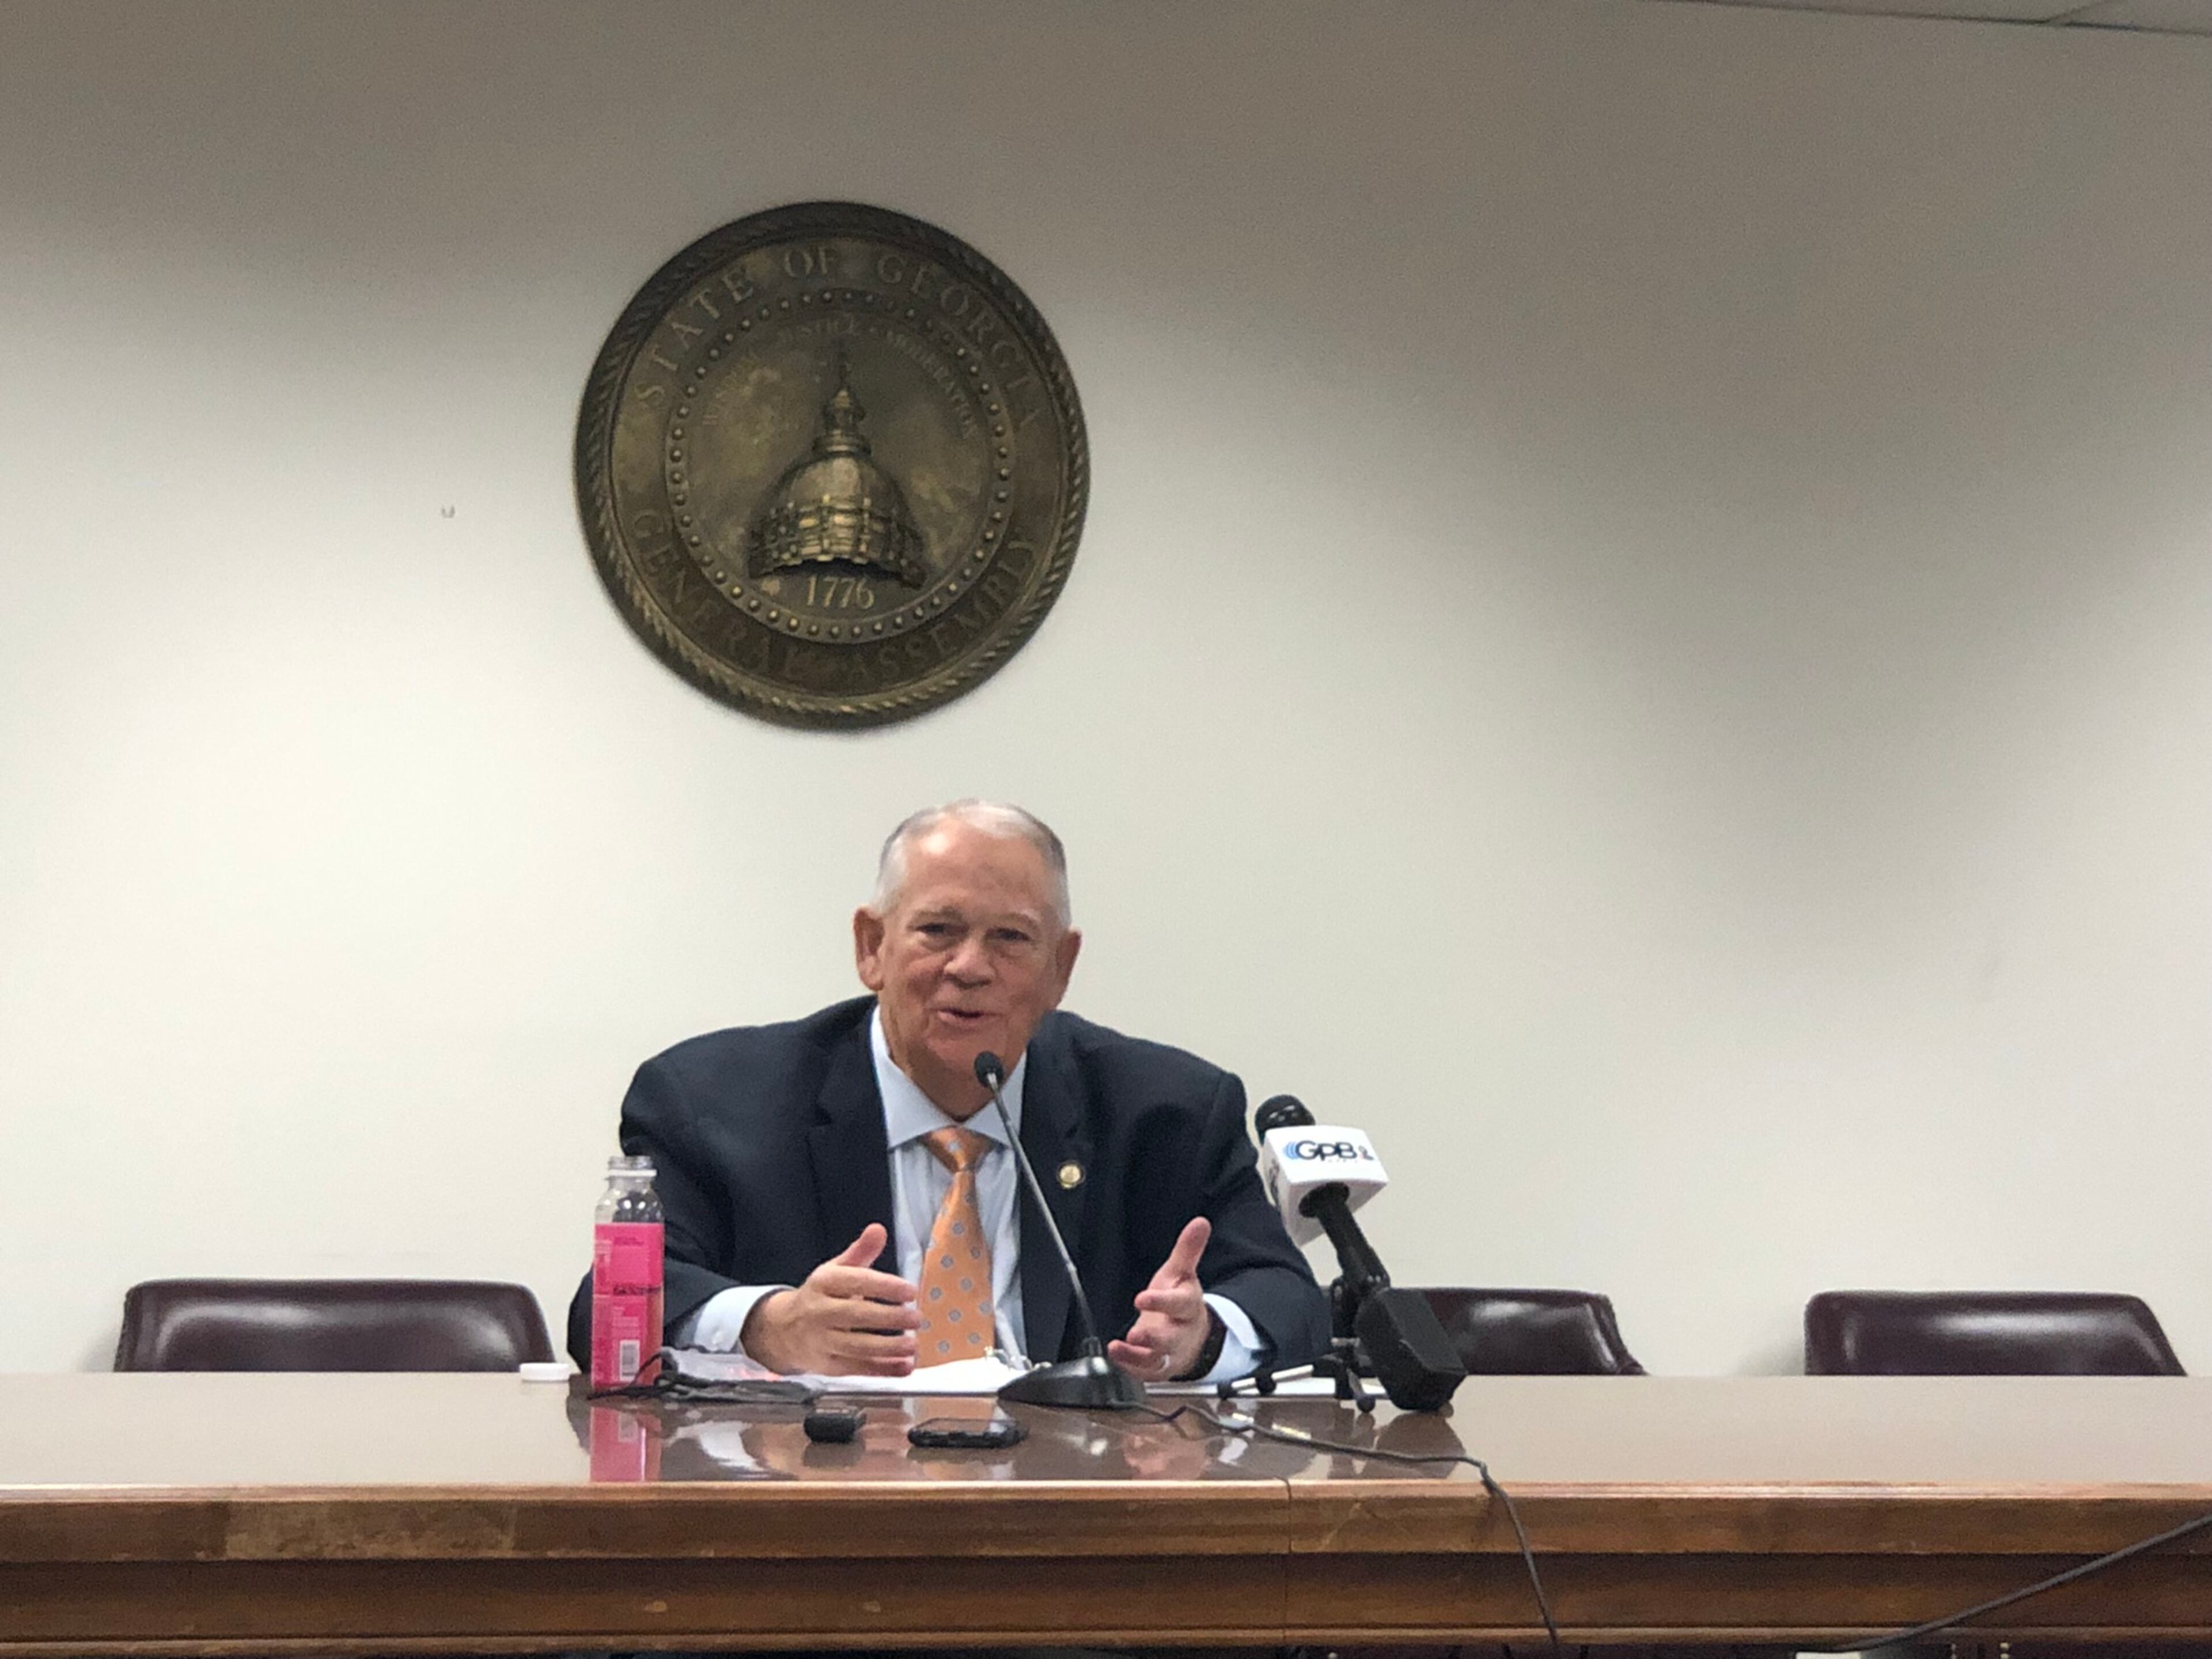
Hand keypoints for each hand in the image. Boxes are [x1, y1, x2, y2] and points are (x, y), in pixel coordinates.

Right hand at [741, 1224, 919, 1375]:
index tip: (911, 1291)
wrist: (783, 1330)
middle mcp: (819, 1312)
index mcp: (824, 1283)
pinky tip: (905, 1367)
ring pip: (856, 1347)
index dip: (884, 1286)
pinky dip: (882, 1370)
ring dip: (888, 1348)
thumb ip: (861, 1251)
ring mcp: (821, 1342)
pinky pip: (856, 1369)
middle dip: (889, 1318)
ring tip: (913, 1344)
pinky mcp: (826, 1367)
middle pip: (856, 1315)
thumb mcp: (836, 1270)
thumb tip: (878, 1229)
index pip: (856, 1282)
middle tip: (917, 1318)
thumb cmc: (821, 1296)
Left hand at [1109, 1216, 1212, 1379]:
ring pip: (1158, 1358)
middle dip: (1154, 1338)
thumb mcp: (1182, 1274)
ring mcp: (1170, 1353)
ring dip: (1139, 1356)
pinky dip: (1130, 1366)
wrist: (1194, 1338)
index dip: (1162, 1302)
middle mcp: (1181, 1333)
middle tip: (1136, 1334)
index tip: (1141, 1298)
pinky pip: (1146, 1372)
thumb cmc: (1181, 1302)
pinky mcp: (1158, 1368)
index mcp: (1188, 1307)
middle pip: (1171, 1338)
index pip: (1179, 1304)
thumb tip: (1200, 1222)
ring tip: (1120, 1347)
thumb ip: (1188, 1250)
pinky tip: (1115, 1355)